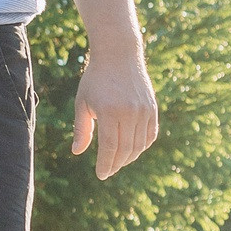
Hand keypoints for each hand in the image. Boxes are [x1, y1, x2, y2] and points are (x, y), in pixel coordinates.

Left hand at [72, 48, 159, 179]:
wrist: (119, 55)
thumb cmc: (95, 79)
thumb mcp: (82, 102)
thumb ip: (81, 129)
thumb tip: (77, 152)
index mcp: (110, 111)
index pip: (110, 147)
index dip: (106, 164)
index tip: (101, 175)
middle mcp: (130, 112)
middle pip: (125, 149)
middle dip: (116, 164)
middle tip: (108, 171)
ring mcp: (145, 111)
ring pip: (139, 144)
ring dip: (129, 157)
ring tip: (117, 162)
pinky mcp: (153, 108)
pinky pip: (150, 135)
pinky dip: (142, 146)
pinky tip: (132, 150)